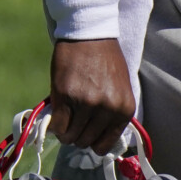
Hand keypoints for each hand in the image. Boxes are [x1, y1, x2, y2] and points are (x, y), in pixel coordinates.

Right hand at [49, 38, 134, 154]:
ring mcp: (86, 103)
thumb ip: (113, 113)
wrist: (91, 34)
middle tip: (76, 121)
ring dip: (66, 131)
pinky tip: (60, 112)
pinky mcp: (66, 96)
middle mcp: (108, 108)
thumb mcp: (120, 87)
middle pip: (86, 142)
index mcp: (125, 108)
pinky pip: (58, 126)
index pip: (105, 145)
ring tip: (68, 115)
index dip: (94, 142)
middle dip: (79, 135)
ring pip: (71, 137)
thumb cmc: (106, 60)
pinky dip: (56, 124)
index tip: (88, 134)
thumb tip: (100, 140)